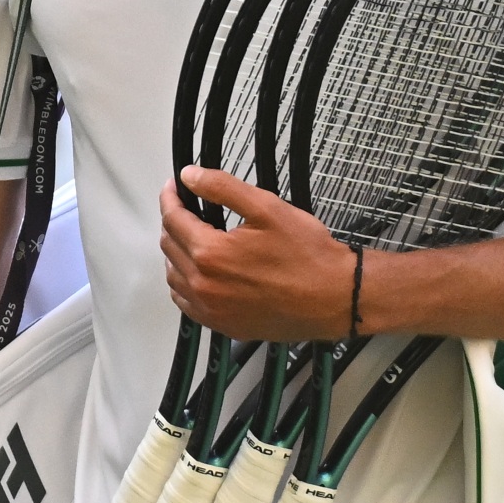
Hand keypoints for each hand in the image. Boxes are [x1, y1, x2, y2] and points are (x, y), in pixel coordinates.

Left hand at [160, 166, 356, 342]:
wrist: (334, 298)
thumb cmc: (307, 256)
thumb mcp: (267, 207)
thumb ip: (223, 188)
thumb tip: (190, 176)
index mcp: (210, 253)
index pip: (173, 219)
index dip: (170, 198)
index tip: (173, 187)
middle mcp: (204, 285)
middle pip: (169, 246)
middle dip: (173, 222)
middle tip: (186, 207)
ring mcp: (211, 310)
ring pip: (173, 277)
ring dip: (176, 253)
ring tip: (192, 237)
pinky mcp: (223, 325)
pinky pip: (187, 304)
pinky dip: (185, 284)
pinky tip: (199, 273)